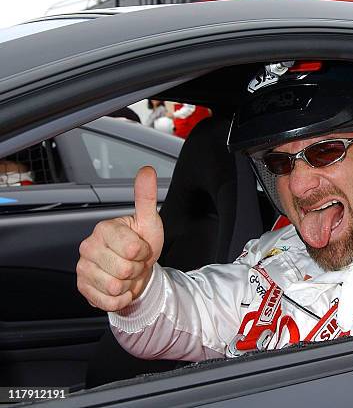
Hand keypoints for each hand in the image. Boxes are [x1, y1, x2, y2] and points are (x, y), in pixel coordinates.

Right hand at [77, 166, 163, 311]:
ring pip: (115, 287)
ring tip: (127, 274)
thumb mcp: (148, 221)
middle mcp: (89, 247)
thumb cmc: (141, 245)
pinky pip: (108, 302)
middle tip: (134, 262)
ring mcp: (83, 268)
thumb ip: (146, 197)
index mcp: (104, 229)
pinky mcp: (83, 289)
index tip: (141, 248)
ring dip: (128, 285)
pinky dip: (121, 300)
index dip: (144, 252)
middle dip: (136, 269)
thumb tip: (146, 171)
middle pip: (124, 269)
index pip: (133, 249)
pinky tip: (121, 288)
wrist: (136, 270)